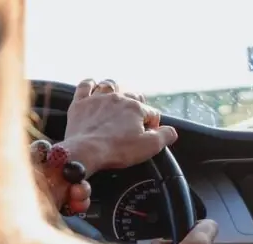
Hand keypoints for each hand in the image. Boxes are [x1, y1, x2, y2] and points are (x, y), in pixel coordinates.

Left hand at [63, 79, 178, 175]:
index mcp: (136, 108)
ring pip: (110, 85)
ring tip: (117, 98)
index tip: (148, 136)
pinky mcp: (80, 104)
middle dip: (137, 106)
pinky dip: (90, 84)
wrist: (85, 152)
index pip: (152, 113)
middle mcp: (118, 98)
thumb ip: (166, 136)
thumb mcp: (150, 147)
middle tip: (135, 120)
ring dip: (116, 89)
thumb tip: (172, 131)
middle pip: (133, 96)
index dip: (153, 125)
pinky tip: (93, 85)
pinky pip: (85, 86)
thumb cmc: (117, 150)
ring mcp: (97, 99)